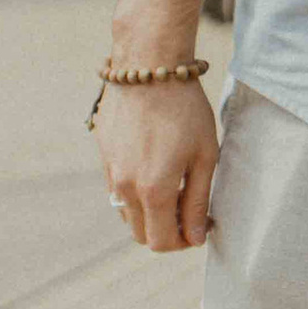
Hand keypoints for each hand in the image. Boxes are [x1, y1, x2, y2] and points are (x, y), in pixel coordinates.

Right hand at [97, 75, 220, 249]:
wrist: (148, 66)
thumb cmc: (185, 109)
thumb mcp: (204, 155)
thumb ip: (198, 201)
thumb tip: (196, 237)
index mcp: (153, 190)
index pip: (161, 242)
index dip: (182, 242)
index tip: (199, 226)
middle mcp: (125, 186)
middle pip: (142, 234)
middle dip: (166, 230)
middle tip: (189, 207)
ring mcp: (110, 170)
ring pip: (126, 213)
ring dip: (149, 211)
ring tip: (173, 184)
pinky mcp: (103, 154)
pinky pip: (117, 187)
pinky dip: (134, 190)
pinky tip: (154, 164)